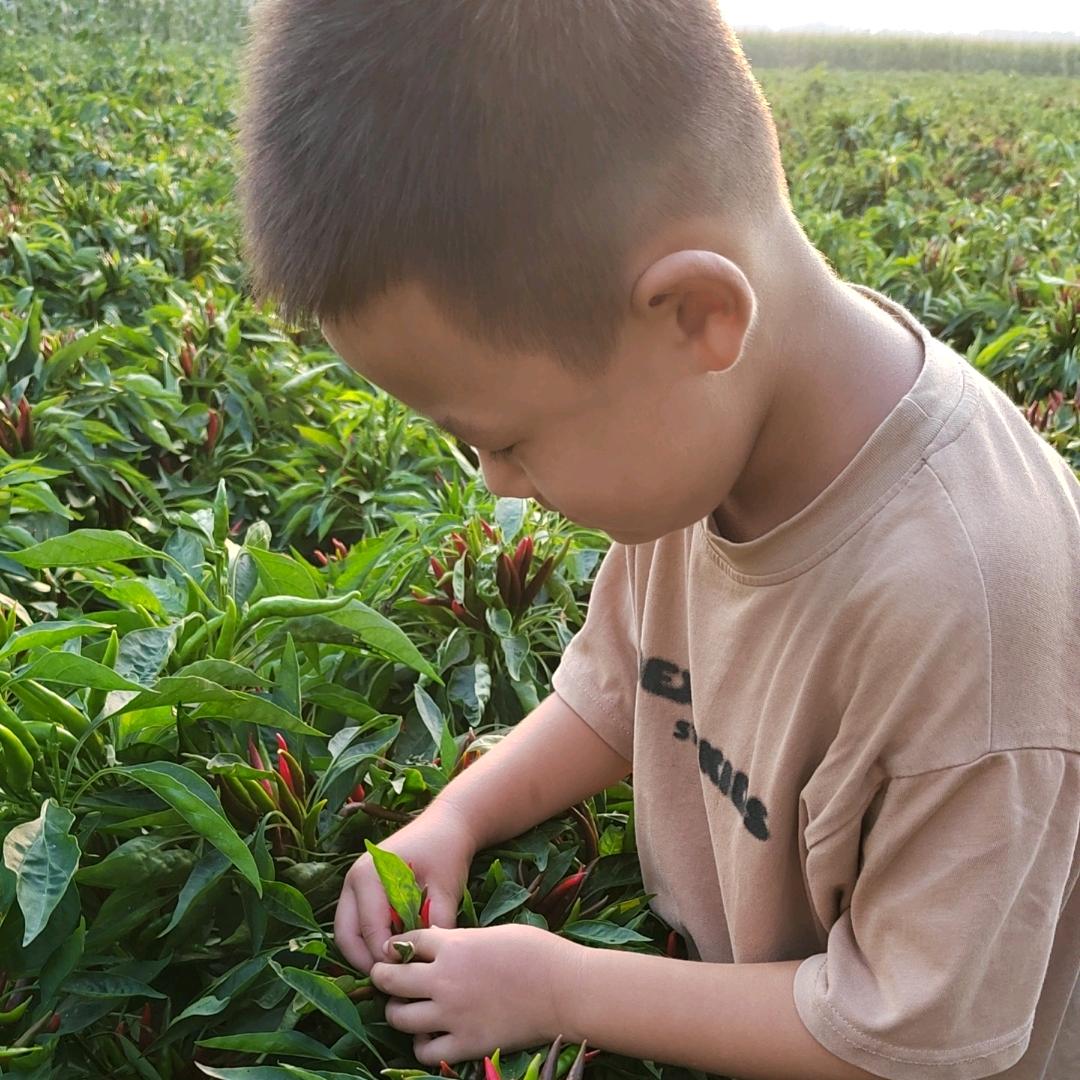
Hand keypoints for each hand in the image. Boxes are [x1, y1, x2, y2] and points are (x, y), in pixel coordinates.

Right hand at [333, 800, 477, 974]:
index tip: (408, 974)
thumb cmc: (446, 853)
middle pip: (346, 936)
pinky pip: (356, 923)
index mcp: (368, 875)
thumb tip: (427, 961)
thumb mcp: (446, 888)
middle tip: (394, 980)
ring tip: (395, 969)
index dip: (387, 958)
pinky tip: (395, 950)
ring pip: (347, 932)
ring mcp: (353, 884)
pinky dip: (369, 940)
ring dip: (366, 953)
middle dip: (367, 962)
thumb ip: (436, 923)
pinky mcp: (361, 889)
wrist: (447, 825)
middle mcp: (353, 879)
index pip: (370, 931)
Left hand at [370, 924, 582, 1065]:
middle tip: (383, 977)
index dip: (397, 946)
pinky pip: (425, 1051)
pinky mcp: (466, 1044)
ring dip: (397, 1011)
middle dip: (382, 977)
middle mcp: (444, 980)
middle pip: (391, 979)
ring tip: (404, 1008)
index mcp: (453, 946)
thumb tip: (440, 942)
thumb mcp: (494, 933)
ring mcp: (453, 1014)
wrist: (565, 989)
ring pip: (400, 1018)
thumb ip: (461, 939)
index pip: (407, 942)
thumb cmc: (537, 952)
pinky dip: (422, 1044)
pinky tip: (431, 1036)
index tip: (393, 951)